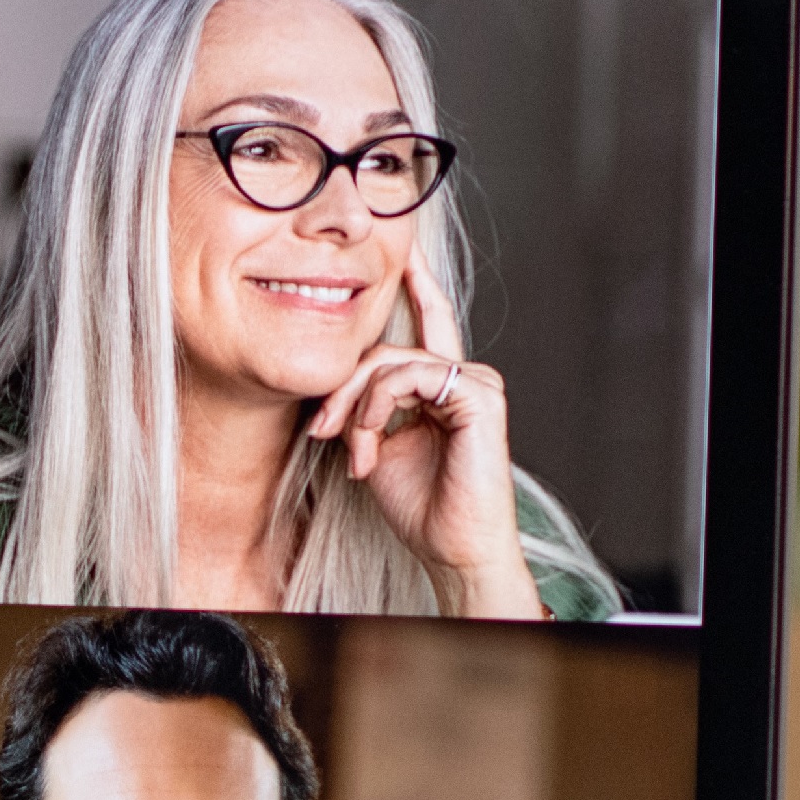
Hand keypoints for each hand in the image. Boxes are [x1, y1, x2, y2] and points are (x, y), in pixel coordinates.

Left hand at [302, 260, 540, 619]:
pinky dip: (377, 407)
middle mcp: (461, 376)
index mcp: (440, 384)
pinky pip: (408, 376)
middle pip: (384, 351)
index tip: (399, 254)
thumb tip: (334, 387)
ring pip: (390, 363)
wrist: (451, 545)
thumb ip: (363, 405)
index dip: (415, 286)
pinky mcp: (479, 396)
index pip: (426, 323)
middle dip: (341, 389)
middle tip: (320, 431)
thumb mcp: (374, 444)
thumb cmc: (419, 503)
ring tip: (352, 450)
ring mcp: (475, 383)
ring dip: (356, 407)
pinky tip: (371, 440)